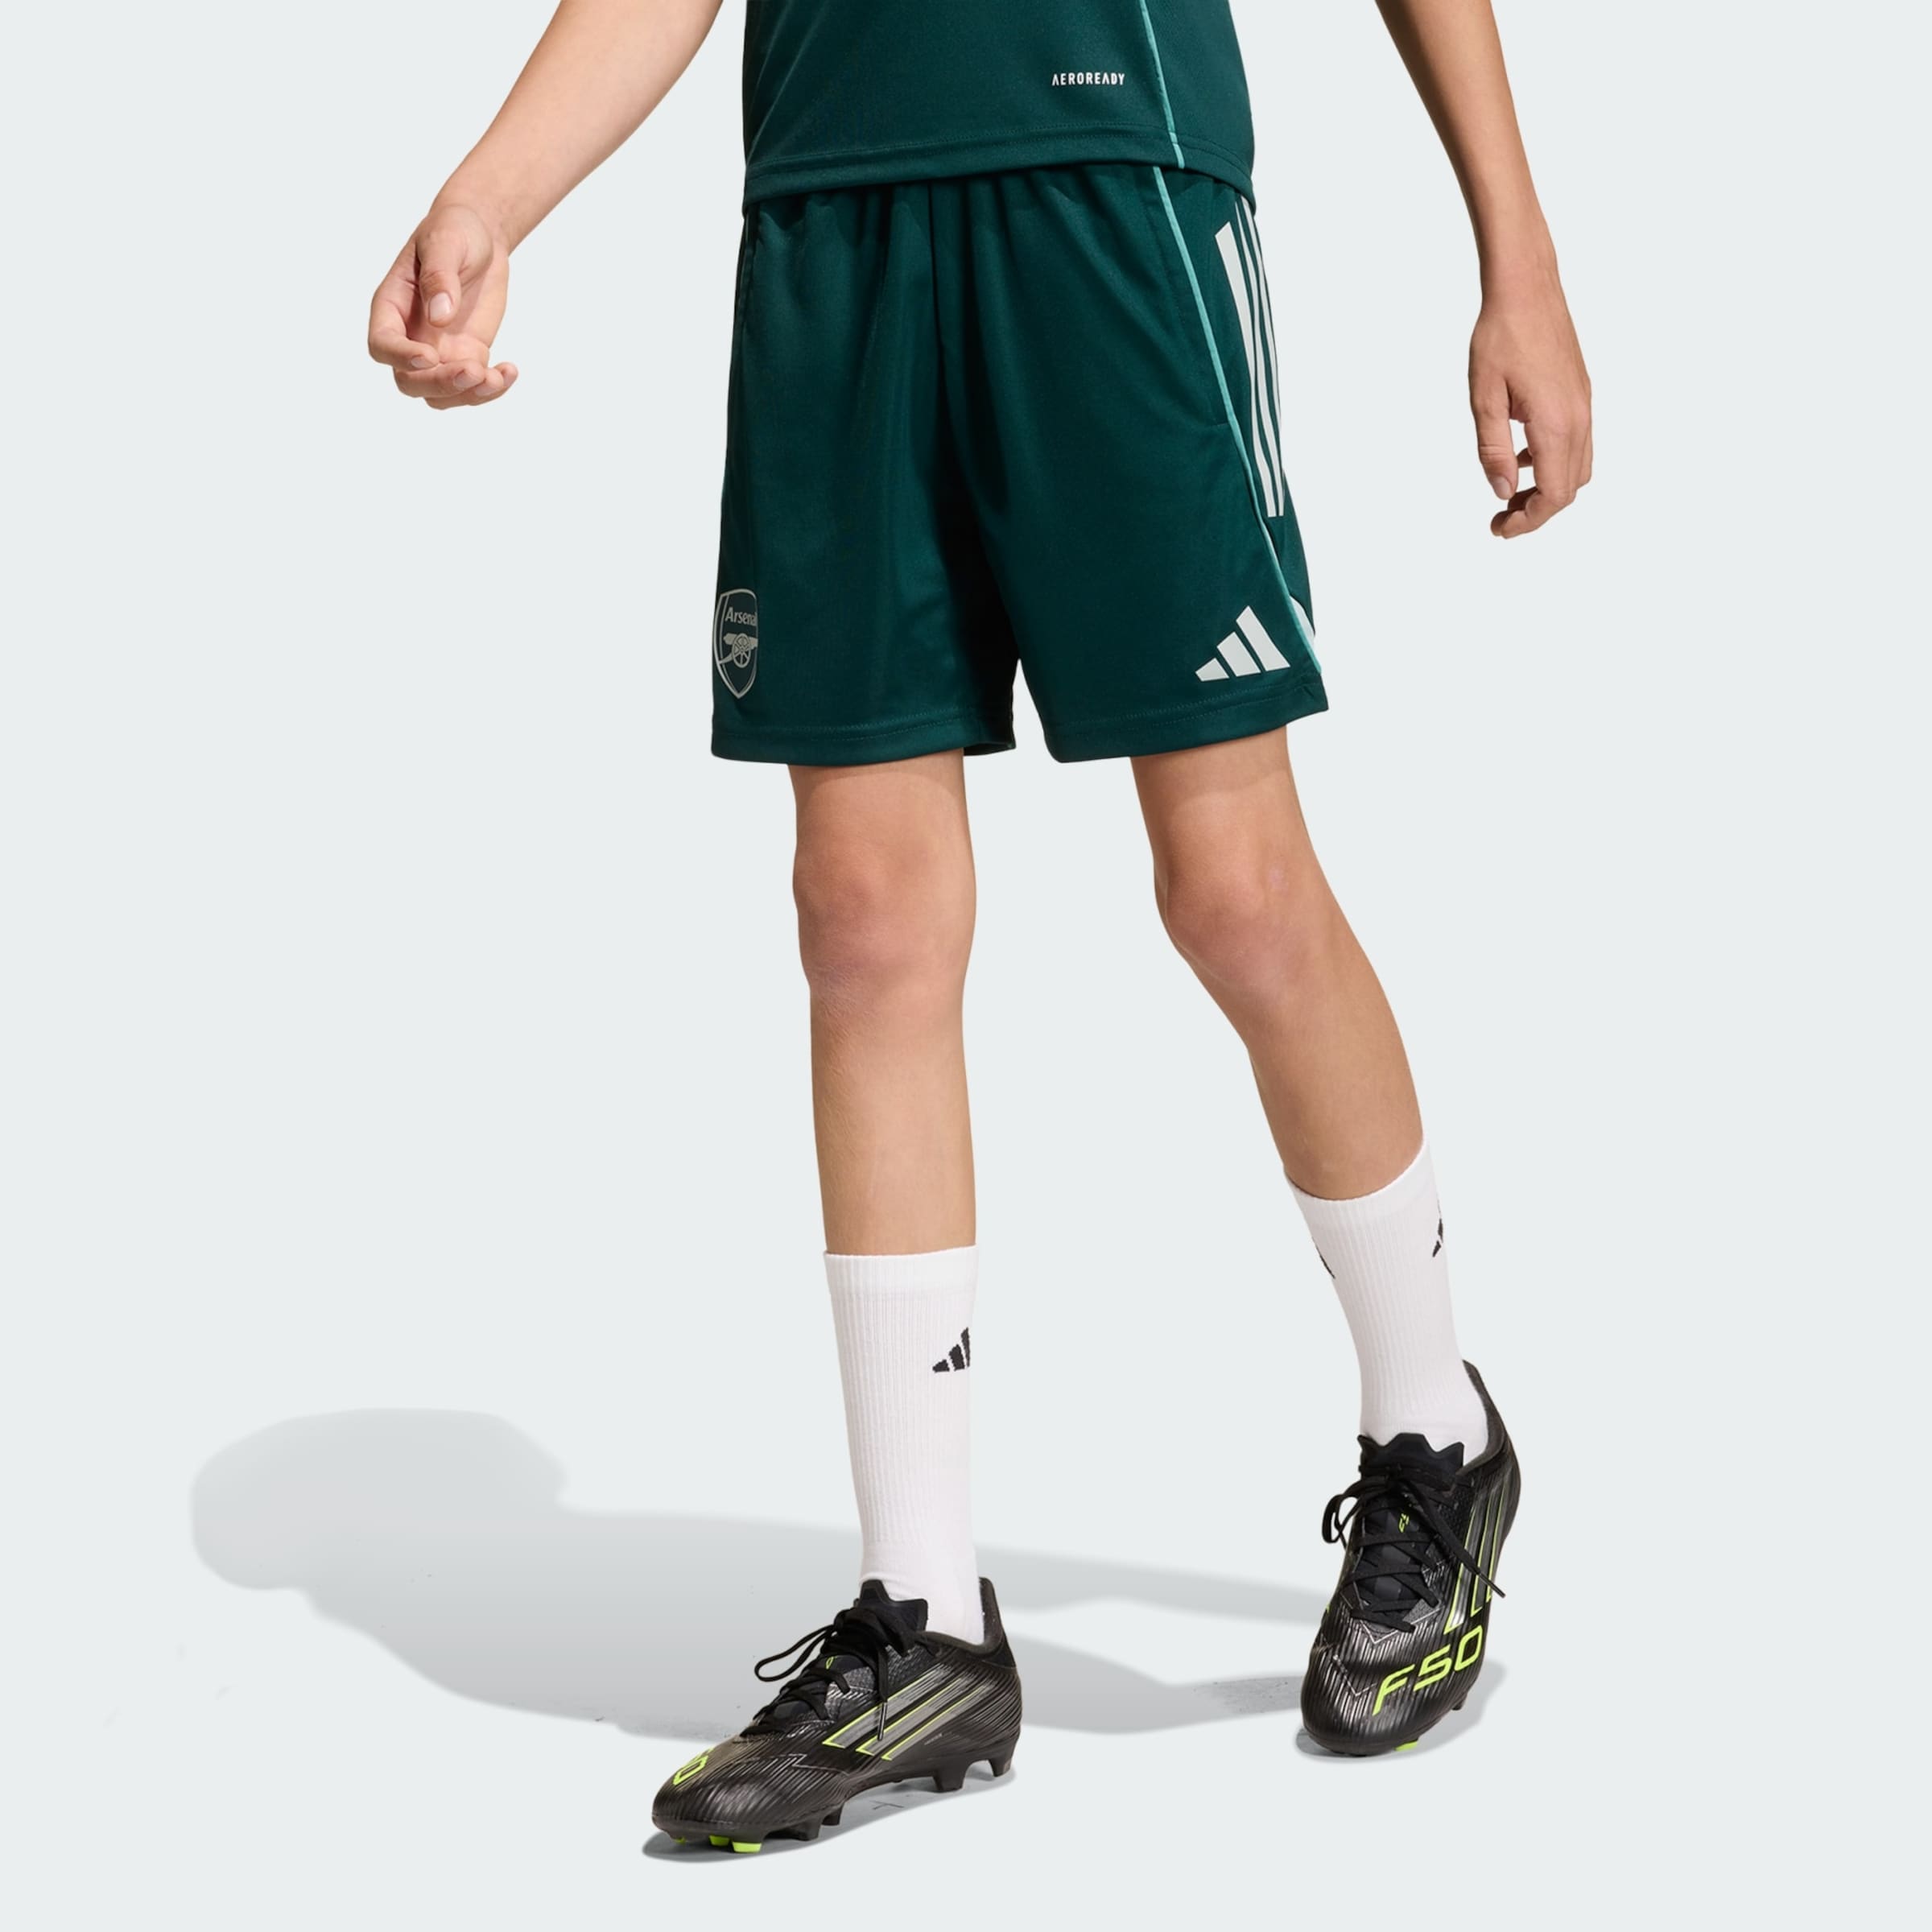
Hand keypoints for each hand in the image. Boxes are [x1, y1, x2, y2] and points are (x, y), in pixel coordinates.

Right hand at [367, 204, 517, 409]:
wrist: (481, 236)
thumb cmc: (454, 231)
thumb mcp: (445, 243)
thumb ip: (440, 276)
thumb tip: (440, 315)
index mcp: (391, 306)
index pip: (383, 344)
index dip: (401, 357)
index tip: (429, 356)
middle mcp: (410, 335)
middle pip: (410, 381)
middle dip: (440, 384)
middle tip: (474, 371)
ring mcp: (438, 350)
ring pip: (441, 394)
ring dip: (468, 396)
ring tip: (497, 377)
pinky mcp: (467, 355)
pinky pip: (472, 387)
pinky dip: (491, 388)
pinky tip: (510, 371)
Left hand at [1470, 270, 1591, 536]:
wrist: (1527, 287)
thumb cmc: (1501, 336)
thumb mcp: (1484, 399)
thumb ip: (1493, 451)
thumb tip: (1501, 491)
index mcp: (1557, 423)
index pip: (1554, 494)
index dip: (1528, 521)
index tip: (1500, 528)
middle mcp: (1579, 417)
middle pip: (1570, 488)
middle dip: (1537, 511)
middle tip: (1501, 517)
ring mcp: (1584, 404)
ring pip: (1578, 468)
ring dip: (1548, 489)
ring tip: (1510, 492)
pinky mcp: (1581, 393)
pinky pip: (1577, 443)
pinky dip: (1553, 463)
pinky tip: (1522, 456)